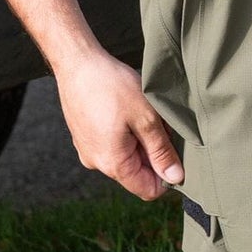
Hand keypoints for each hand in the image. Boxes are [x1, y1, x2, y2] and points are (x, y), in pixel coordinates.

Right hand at [53, 44, 183, 200]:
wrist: (77, 62)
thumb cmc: (111, 86)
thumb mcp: (146, 117)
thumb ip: (162, 151)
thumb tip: (175, 177)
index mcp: (113, 164)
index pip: (148, 190)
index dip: (167, 175)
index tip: (175, 149)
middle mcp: (96, 163)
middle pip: (137, 172)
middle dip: (153, 152)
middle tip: (159, 122)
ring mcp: (87, 150)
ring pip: (125, 156)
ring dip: (139, 140)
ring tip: (140, 112)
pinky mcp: (83, 136)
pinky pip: (111, 144)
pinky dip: (124, 132)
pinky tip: (125, 109)